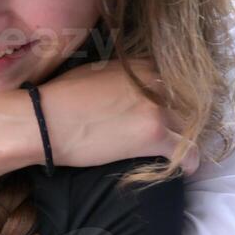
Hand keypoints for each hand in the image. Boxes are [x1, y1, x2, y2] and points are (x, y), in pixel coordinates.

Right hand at [38, 61, 199, 173]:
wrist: (44, 122)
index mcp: (140, 66)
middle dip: (183, 118)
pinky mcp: (154, 136)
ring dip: (186, 138)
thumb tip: (125, 85)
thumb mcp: (94, 72)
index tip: (171, 110)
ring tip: (180, 151)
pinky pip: (188, 150)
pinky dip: (190, 161)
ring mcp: (157, 109)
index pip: (174, 81)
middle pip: (186, 102)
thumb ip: (120, 76)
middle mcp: (155, 83)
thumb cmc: (58, 98)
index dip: (174, 98)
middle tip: (176, 133)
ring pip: (190, 125)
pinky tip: (187, 168)